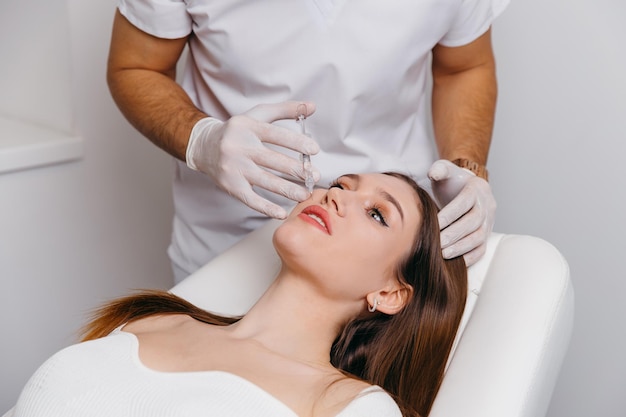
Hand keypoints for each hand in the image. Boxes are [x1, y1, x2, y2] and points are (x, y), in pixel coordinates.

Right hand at [186, 101, 320, 218]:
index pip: (275, 135)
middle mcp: (240, 147)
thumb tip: (312, 106)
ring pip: (265, 181)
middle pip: (272, 160)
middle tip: (314, 176)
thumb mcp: (258, 115)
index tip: (314, 150)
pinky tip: (282, 213)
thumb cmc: (238, 131)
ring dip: (288, 190)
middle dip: (297, 170)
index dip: (296, 143)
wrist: (203, 146)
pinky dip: (267, 208)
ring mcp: (235, 168)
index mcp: (249, 127)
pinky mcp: (230, 185)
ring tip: (305, 194)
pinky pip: (250, 199)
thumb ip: (285, 110)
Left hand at [428, 159, 496, 265]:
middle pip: (473, 223)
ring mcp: (489, 221)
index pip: (464, 203)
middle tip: (437, 243)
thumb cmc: (453, 181)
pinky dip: (470, 257)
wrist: (466, 188)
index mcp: (476, 189)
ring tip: (443, 254)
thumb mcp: (446, 170)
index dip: (450, 214)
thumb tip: (433, 173)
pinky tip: (456, 262)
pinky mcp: (487, 234)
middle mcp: (486, 205)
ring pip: (479, 237)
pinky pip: (482, 248)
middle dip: (454, 234)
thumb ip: (439, 169)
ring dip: (461, 248)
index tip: (435, 224)